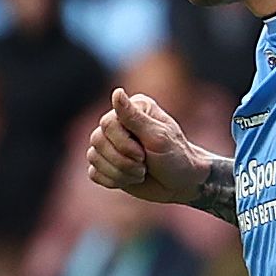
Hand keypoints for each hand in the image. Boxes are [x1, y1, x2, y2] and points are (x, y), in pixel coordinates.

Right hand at [84, 86, 219, 209]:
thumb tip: (116, 92)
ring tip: (141, 173)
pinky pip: (94, 173)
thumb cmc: (175, 157)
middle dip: (122, 161)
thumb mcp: (158, 136)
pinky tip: (130, 179)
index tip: (144, 154)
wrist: (182, 183)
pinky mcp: (107, 164)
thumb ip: (133, 116)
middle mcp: (118, 123)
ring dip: (120, 172)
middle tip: (144, 166)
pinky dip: (112, 180)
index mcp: (133, 109)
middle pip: (97, 140)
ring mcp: (110, 144)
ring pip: (93, 157)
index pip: (107, 123)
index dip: (123, 144)